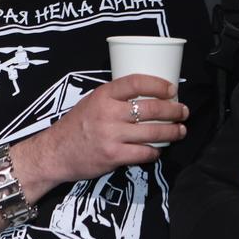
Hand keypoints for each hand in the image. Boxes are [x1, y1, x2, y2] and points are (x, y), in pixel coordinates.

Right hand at [13, 74, 187, 195]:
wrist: (55, 153)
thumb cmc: (77, 126)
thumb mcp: (92, 102)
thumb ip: (114, 98)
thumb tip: (146, 95)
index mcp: (103, 95)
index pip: (136, 82)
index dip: (158, 84)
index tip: (172, 89)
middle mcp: (108, 113)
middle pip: (151, 109)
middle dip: (173, 110)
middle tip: (183, 111)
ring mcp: (111, 135)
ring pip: (152, 132)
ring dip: (172, 132)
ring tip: (180, 130)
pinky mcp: (113, 156)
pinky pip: (143, 153)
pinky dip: (155, 152)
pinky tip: (158, 150)